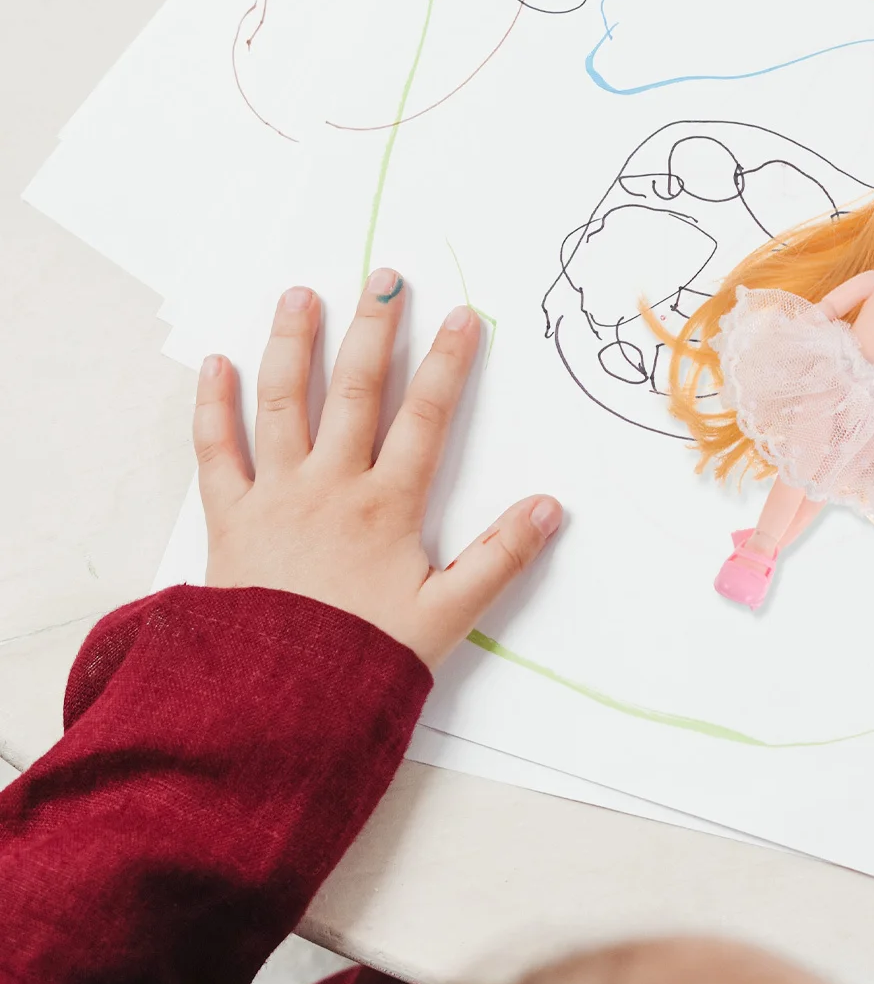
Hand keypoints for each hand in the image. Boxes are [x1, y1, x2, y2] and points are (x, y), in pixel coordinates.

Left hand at [193, 271, 561, 666]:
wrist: (273, 704)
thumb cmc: (363, 660)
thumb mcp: (448, 615)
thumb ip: (500, 558)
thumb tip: (550, 507)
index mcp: (387, 506)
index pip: (427, 418)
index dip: (449, 364)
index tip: (462, 316)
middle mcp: (331, 486)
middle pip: (356, 392)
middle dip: (375, 331)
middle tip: (385, 279)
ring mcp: (275, 496)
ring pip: (284, 404)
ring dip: (293, 345)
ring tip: (301, 295)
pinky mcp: (229, 519)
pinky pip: (215, 451)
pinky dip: (213, 405)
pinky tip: (217, 364)